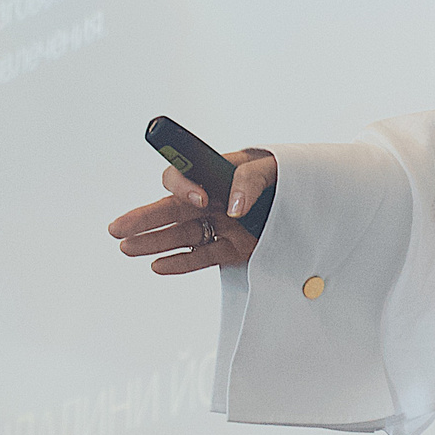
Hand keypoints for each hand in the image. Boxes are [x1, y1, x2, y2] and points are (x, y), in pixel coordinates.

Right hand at [108, 149, 275, 273]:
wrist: (317, 202)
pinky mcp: (234, 248)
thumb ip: (251, 180)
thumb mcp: (275, 168)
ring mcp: (221, 225)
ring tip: (126, 248)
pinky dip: (181, 263)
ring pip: (181, 235)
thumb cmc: (291, 176)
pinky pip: (203, 256)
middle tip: (117, 227)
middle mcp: (214, 200)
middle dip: (144, 218)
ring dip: (153, 242)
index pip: (186, 176)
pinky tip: (158, 266)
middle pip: (172, 209)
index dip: (184, 186)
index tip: (200, 198)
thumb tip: (233, 206)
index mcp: (218, 174)